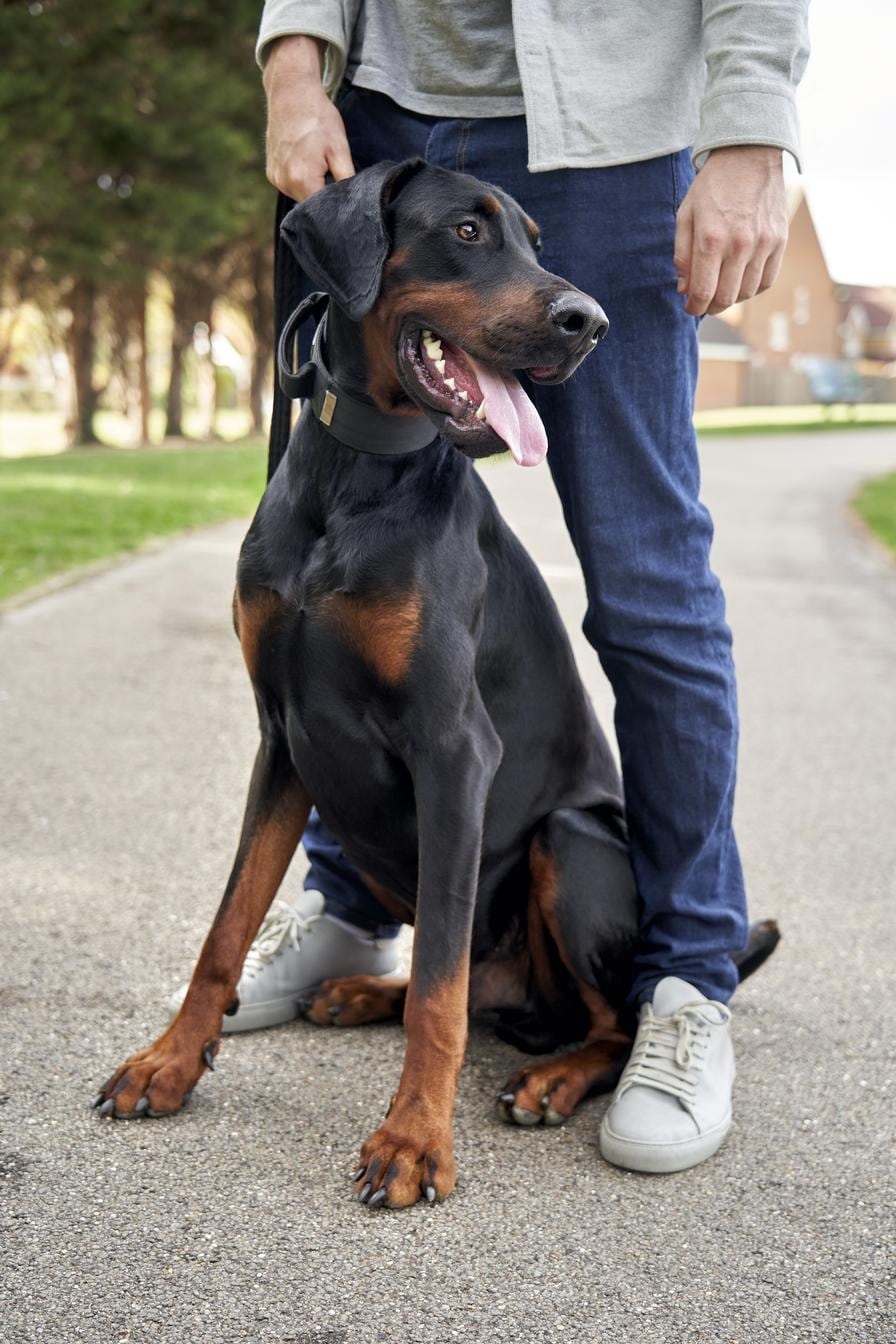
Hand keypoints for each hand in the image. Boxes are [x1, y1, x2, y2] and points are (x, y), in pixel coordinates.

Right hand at [263, 35, 354, 200]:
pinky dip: (301, 180)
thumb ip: (346, 180)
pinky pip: (291, 186)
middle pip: (311, 205)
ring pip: (301, 197)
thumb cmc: (318, 118)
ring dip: (312, 187)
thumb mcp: (340, 149)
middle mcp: (285, 183)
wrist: (291, 93)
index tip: (344, 194)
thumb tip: (353, 200)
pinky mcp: (271, 173)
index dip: (336, 205)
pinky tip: (306, 161)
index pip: (323, 210)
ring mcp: (276, 178)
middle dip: (324, 195)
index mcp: (303, 180)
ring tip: (318, 163)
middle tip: (333, 172)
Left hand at [674, 146, 787, 316]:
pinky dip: (753, 288)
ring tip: (721, 288)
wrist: (748, 156)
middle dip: (710, 307)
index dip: (694, 308)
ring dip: (731, 298)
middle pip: (725, 298)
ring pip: (747, 293)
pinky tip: (742, 280)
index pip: (703, 292)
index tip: (690, 307)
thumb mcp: (685, 215)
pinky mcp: (780, 241)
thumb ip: (682, 255)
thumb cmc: (712, 186)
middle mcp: (739, 245)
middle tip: (703, 303)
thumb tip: (684, 289)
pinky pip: (767, 280)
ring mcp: (763, 244)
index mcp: (711, 239)